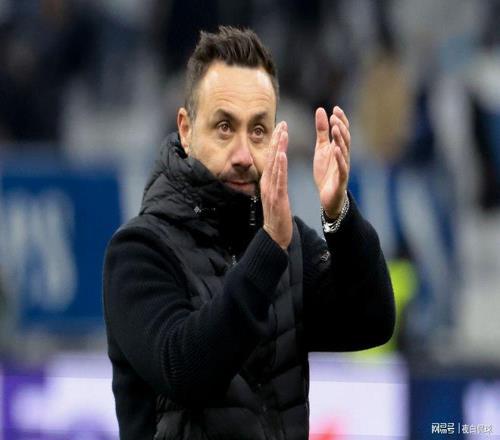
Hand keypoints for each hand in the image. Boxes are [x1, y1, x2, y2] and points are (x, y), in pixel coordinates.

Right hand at [260, 121, 292, 249]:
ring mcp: (271, 190)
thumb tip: (276, 169)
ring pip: (274, 165)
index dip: (275, 142)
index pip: (272, 158)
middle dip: (277, 140)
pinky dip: (280, 166)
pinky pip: (279, 179)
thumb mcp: (275, 195)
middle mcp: (267, 183)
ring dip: (278, 148)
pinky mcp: (277, 197)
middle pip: (271, 157)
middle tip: (282, 123)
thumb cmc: (277, 216)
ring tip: (282, 134)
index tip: (281, 127)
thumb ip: (275, 181)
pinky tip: (282, 155)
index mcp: (268, 182)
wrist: (275, 235)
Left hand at [313, 106, 350, 217]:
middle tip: (334, 117)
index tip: (335, 109)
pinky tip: (336, 150)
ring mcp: (343, 167)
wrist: (327, 196)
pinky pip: (342, 168)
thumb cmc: (326, 172)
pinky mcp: (341, 179)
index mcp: (338, 147)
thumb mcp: (321, 148)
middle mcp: (343, 156)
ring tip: (335, 129)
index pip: (342, 131)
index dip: (340, 120)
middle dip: (341, 127)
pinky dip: (340, 158)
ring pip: (344, 151)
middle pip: (345, 139)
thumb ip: (322, 131)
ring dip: (340, 140)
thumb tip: (321, 110)